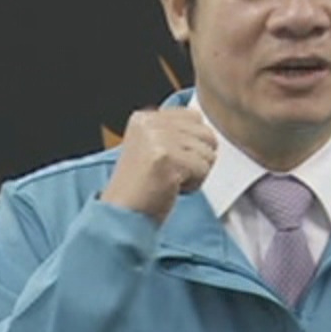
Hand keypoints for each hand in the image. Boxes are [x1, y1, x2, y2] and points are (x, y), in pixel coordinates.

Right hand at [100, 107, 216, 223]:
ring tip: (170, 180)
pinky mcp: (167, 158)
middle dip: (197, 158)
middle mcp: (150, 123)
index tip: (171, 160)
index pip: (194, 116)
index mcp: (144, 118)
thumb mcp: (151, 147)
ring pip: (208, 152)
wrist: (122, 214)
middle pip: (205, 133)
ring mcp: (158, 139)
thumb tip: (206, 131)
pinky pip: (203, 169)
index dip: (192, 144)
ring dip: (195, 173)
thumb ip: (174, 132)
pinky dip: (193, 185)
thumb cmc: (140, 188)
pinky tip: (171, 188)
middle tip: (172, 172)